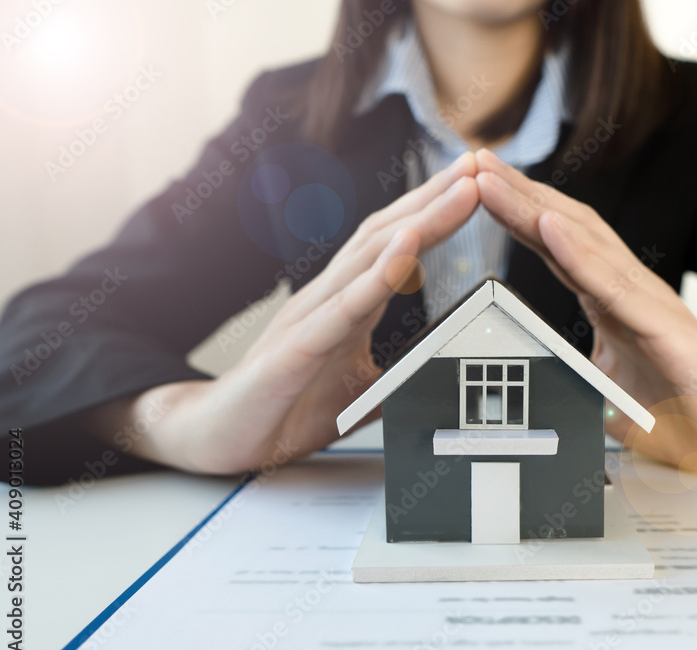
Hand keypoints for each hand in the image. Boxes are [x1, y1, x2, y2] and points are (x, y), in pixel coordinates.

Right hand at [86, 153, 480, 473]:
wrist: (219, 437)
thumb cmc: (286, 406)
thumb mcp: (362, 392)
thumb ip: (401, 374)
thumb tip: (446, 371)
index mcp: (345, 303)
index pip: (394, 245)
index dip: (434, 214)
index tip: (474, 185)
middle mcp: (328, 298)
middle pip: (386, 235)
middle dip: (435, 198)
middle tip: (477, 165)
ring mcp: (309, 318)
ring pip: (369, 259)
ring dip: (419, 222)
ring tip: (460, 192)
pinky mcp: (294, 351)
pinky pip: (341, 309)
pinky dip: (377, 277)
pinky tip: (406, 251)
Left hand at [474, 149, 696, 473]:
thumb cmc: (675, 409)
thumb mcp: (603, 390)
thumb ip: (567, 372)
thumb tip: (523, 376)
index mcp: (611, 299)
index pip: (557, 246)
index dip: (518, 213)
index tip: (477, 185)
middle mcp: (630, 289)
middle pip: (567, 229)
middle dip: (518, 193)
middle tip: (474, 159)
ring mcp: (651, 304)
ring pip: (585, 246)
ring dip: (534, 209)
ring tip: (493, 180)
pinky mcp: (669, 330)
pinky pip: (617, 288)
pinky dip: (580, 255)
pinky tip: (549, 228)